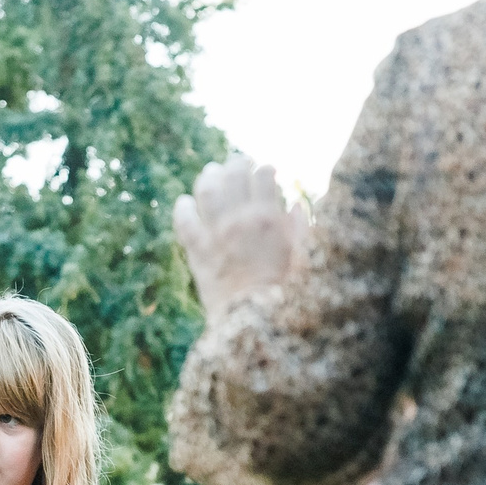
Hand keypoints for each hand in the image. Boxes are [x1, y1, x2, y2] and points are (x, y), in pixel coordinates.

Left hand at [173, 153, 310, 315]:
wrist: (252, 322)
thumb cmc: (283, 292)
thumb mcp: (303, 257)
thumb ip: (300, 228)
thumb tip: (295, 206)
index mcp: (269, 218)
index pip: (264, 175)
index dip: (266, 169)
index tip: (268, 171)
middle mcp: (239, 219)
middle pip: (234, 174)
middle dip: (238, 163)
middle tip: (240, 163)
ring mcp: (215, 234)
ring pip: (206, 189)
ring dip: (209, 176)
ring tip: (212, 173)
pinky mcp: (196, 252)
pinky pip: (183, 222)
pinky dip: (183, 208)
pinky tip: (185, 203)